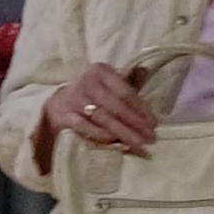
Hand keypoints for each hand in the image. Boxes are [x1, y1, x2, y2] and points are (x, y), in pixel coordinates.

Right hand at [44, 61, 158, 160]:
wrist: (59, 103)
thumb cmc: (93, 93)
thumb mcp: (110, 83)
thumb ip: (130, 81)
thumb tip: (145, 71)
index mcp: (100, 71)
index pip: (125, 92)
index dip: (142, 109)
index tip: (154, 123)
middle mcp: (87, 82)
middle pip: (116, 106)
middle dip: (136, 123)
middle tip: (150, 137)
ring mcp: (74, 99)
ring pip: (103, 118)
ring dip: (123, 132)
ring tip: (139, 142)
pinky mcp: (65, 115)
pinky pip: (86, 128)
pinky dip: (102, 135)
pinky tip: (116, 142)